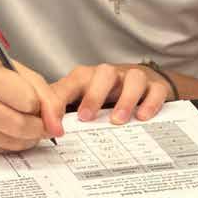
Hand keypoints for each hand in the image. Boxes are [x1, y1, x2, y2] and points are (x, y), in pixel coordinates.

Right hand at [0, 55, 64, 151]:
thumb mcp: (23, 73)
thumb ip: (48, 97)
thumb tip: (57, 127)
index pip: (28, 101)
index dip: (39, 103)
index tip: (36, 100)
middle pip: (22, 126)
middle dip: (39, 125)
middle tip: (38, 117)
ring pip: (17, 143)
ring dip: (30, 135)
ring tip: (23, 119)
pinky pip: (7, 150)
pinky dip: (16, 141)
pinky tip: (9, 126)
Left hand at [52, 63, 172, 124]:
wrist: (144, 81)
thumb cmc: (106, 91)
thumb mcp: (81, 96)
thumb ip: (62, 106)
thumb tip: (41, 123)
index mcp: (88, 77)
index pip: (72, 83)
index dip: (60, 101)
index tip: (55, 123)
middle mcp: (111, 75)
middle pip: (103, 73)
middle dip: (94, 95)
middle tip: (86, 117)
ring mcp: (134, 79)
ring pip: (133, 78)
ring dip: (125, 99)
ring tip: (118, 121)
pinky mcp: (156, 86)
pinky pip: (155, 90)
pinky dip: (150, 102)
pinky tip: (142, 117)